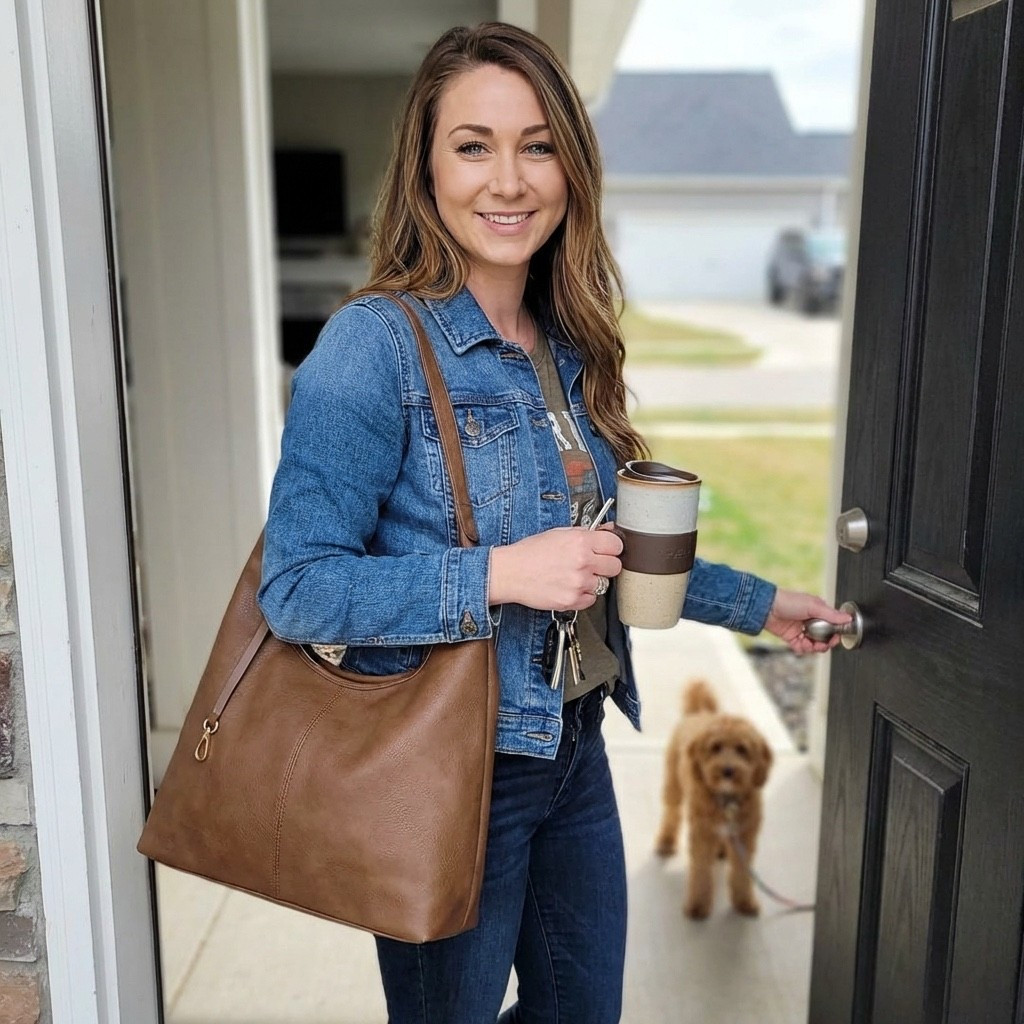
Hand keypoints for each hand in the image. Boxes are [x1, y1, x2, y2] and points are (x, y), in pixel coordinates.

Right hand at [489, 524, 622, 610]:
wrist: (511, 572)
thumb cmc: (530, 553)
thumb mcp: (559, 533)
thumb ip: (586, 533)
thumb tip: (607, 531)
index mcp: (580, 541)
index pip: (616, 544)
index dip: (612, 547)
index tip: (607, 549)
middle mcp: (582, 562)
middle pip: (615, 567)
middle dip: (606, 565)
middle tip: (593, 564)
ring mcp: (578, 583)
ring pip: (604, 585)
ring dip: (593, 581)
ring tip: (575, 576)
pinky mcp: (572, 601)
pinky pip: (591, 600)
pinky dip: (583, 595)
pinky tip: (570, 587)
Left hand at [764, 588, 851, 654]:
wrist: (767, 608)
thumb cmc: (789, 601)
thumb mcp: (813, 606)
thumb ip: (831, 614)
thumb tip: (848, 618)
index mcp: (819, 612)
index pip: (833, 626)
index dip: (835, 633)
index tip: (835, 637)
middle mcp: (811, 622)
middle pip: (825, 638)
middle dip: (826, 643)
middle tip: (824, 643)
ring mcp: (802, 630)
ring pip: (815, 645)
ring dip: (815, 647)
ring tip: (811, 644)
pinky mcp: (792, 638)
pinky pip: (802, 648)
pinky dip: (803, 649)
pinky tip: (801, 644)